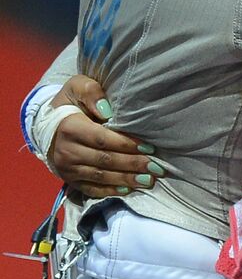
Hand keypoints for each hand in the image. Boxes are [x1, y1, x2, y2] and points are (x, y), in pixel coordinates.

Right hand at [48, 75, 161, 197]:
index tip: (150, 148)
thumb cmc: (71, 103)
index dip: (127, 144)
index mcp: (70, 128)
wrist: (48, 125)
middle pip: (105, 160)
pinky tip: (129, 189)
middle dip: (133, 165)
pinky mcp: (69, 180)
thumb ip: (92, 93)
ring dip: (126, 180)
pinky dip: (110, 191)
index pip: (103, 139)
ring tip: (148, 180)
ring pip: (101, 177)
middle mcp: (67, 151)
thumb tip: (107, 110)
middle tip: (156, 168)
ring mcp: (67, 169)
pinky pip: (91, 189)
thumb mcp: (78, 87)